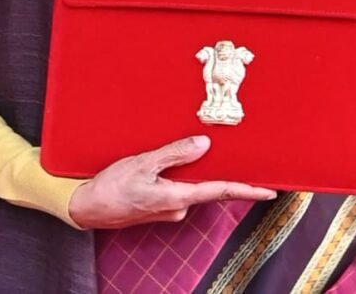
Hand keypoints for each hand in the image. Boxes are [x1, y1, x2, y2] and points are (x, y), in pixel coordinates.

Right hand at [66, 135, 275, 229]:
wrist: (87, 208)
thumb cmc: (111, 187)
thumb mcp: (143, 163)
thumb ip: (175, 153)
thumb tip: (204, 145)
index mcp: (177, 198)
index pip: (220, 192)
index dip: (247, 191)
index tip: (269, 192)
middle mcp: (178, 208)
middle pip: (208, 188)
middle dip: (219, 173)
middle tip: (236, 157)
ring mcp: (168, 210)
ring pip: (190, 186)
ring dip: (192, 172)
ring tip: (192, 151)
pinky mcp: (159, 208)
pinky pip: (177, 189)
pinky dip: (178, 177)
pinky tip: (168, 164)